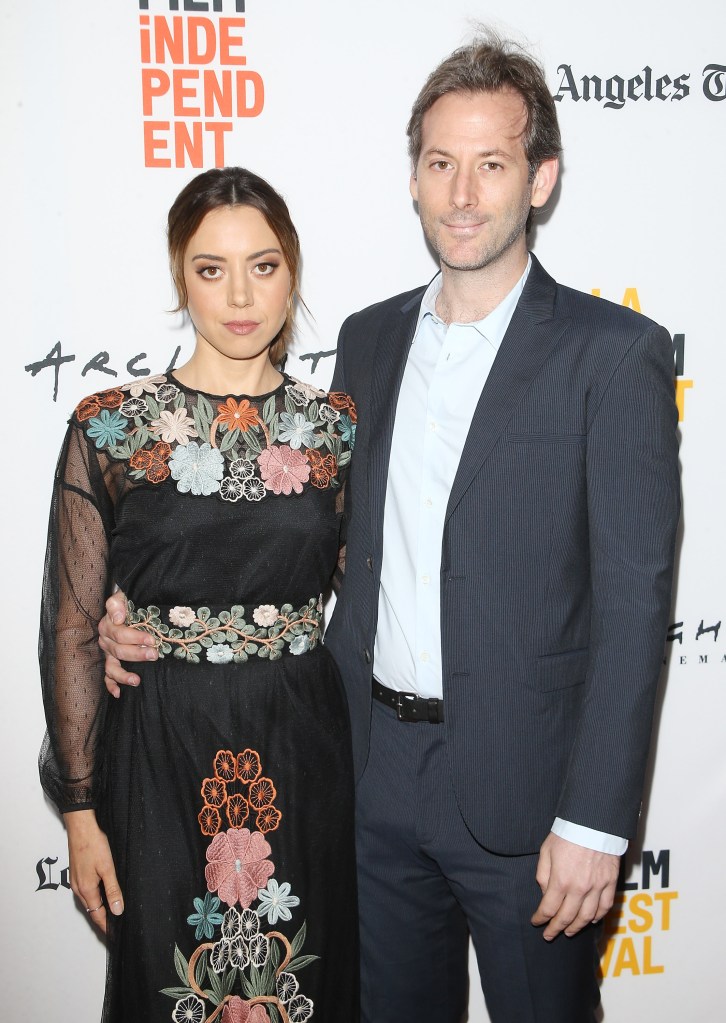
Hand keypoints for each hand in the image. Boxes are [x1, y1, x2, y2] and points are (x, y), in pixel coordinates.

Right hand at [64, 810, 123, 934]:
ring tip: (112, 914)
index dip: (106, 926)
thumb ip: (113, 890)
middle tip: (115, 928)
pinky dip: (96, 898)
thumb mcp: (107, 868)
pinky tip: (104, 894)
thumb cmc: (94, 844)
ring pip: (89, 901)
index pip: (97, 915)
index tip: (114, 935)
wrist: (80, 827)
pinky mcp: (77, 873)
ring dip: (100, 908)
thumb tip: (117, 911)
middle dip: (103, 920)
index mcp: (86, 889)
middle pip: (92, 910)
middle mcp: (78, 888)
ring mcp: (76, 881)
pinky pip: (87, 891)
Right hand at [99, 590, 156, 696]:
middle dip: (137, 654)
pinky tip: (118, 694)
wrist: (127, 606)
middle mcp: (105, 639)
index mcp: (108, 624)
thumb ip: (117, 603)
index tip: (152, 640)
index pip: (120, 633)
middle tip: (154, 655)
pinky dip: (111, 685)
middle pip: (119, 650)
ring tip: (136, 680)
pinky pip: (108, 676)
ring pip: (112, 666)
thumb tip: (117, 617)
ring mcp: (107, 652)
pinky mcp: (110, 661)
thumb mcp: (123, 596)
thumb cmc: (128, 602)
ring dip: (124, 675)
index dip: (136, 637)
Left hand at [531, 832, 618, 939]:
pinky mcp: (610, 883)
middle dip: (555, 929)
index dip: (541, 918)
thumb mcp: (546, 850)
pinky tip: (590, 920)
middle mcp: (580, 888)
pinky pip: (605, 907)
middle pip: (567, 917)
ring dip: (576, 927)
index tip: (536, 922)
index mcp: (561, 880)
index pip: (549, 908)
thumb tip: (545, 893)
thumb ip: (543, 874)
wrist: (593, 822)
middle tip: (549, 935)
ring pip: (587, 917)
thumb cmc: (567, 833)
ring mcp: (597, 887)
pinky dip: (598, 917)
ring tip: (568, 932)